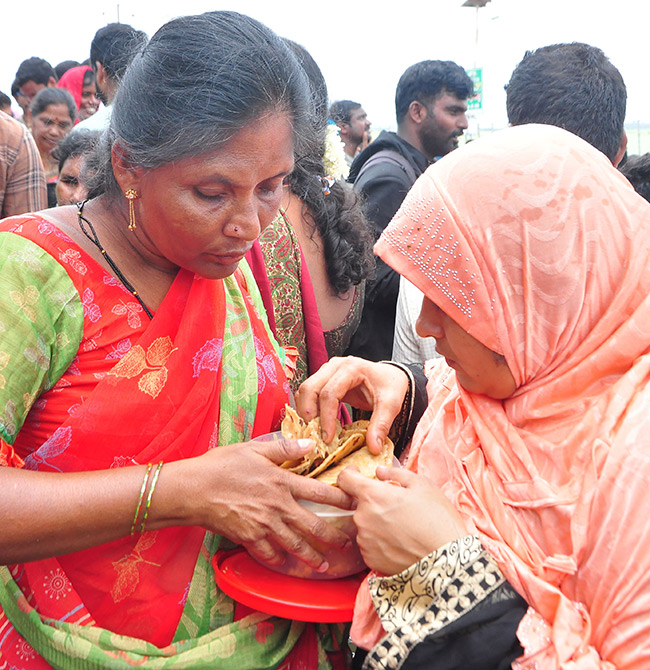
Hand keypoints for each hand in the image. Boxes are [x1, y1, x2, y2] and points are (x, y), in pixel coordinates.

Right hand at [185, 438, 353, 570]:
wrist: (192, 489)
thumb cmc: (221, 465)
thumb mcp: (254, 449)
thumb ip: (284, 448)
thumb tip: (310, 444)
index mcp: (282, 482)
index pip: (320, 492)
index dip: (341, 499)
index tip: (355, 505)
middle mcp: (278, 506)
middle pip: (313, 526)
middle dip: (333, 537)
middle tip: (348, 544)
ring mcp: (264, 525)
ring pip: (294, 545)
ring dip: (311, 556)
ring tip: (324, 565)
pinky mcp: (248, 538)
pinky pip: (269, 554)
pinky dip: (279, 561)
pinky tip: (286, 565)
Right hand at [295, 356, 407, 453]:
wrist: (390, 376)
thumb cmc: (390, 386)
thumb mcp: (391, 404)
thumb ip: (381, 425)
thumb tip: (373, 448)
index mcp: (351, 368)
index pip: (329, 393)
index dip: (326, 417)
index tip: (328, 439)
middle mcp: (335, 366)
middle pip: (310, 388)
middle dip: (308, 413)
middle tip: (314, 436)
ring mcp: (327, 371)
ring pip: (305, 390)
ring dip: (306, 411)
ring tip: (314, 431)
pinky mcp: (324, 379)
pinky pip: (308, 393)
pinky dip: (308, 408)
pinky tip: (317, 424)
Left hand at [337, 465, 468, 574]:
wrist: (447, 562)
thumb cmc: (437, 520)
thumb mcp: (422, 486)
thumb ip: (396, 474)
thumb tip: (380, 472)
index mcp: (372, 496)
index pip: (345, 479)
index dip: (350, 474)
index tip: (357, 475)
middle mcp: (362, 518)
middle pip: (360, 504)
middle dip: (375, 502)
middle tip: (398, 507)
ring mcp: (364, 541)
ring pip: (366, 524)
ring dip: (377, 522)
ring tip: (403, 528)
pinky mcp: (370, 559)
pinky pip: (370, 544)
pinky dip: (381, 541)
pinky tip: (400, 543)